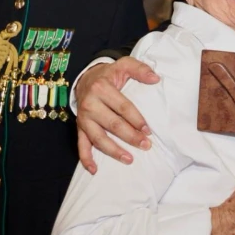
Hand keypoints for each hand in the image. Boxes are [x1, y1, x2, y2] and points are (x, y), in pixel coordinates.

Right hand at [75, 57, 158, 173]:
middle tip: (146, 145)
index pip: (123, 107)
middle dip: (130, 137)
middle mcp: (90, 104)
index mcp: (102, 88)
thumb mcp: (124, 64)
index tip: (148, 130)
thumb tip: (155, 79)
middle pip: (113, 124)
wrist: (85, 78)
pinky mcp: (79, 127)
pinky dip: (86, 159)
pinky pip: (81, 145)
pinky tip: (95, 170)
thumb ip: (140, 69)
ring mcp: (83, 118)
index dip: (136, 119)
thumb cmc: (108, 74)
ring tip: (129, 159)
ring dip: (113, 151)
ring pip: (98, 138)